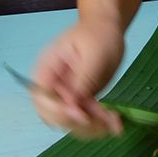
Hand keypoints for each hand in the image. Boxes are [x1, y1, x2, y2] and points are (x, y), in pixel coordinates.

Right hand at [31, 21, 124, 137]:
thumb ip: (83, 79)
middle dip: (79, 124)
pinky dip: (100, 124)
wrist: (107, 28)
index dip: (58, 112)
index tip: (82, 114)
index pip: (42, 99)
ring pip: (72, 122)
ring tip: (115, 125)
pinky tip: (116, 124)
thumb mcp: (94, 53)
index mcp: (46, 71)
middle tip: (105, 124)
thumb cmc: (98, 34)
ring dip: (93, 128)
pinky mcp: (81, 101)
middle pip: (55, 116)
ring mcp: (66, 96)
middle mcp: (52, 87)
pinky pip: (86, 118)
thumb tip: (73, 105)